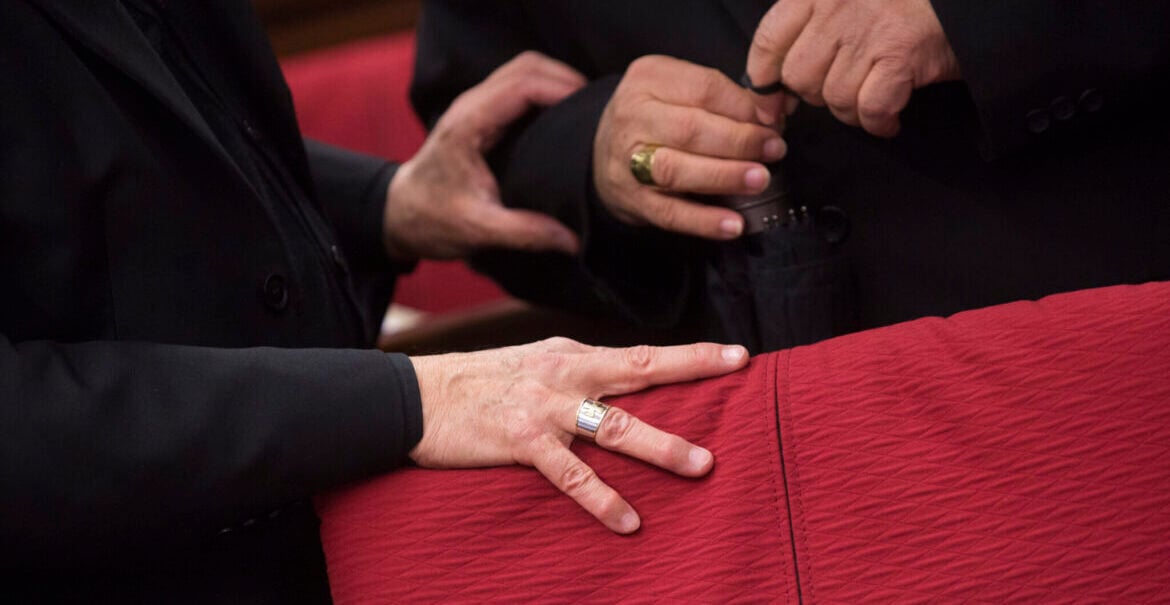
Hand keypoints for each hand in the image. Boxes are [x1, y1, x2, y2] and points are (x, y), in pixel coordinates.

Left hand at [383, 52, 586, 260]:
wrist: (401, 215)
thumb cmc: (432, 220)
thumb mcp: (479, 231)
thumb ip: (527, 233)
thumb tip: (574, 241)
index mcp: (468, 126)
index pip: (522, 85)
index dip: (562, 89)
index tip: (594, 110)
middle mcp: (470, 106)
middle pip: (527, 66)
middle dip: (567, 78)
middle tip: (599, 109)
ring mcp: (475, 105)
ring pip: (524, 69)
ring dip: (558, 80)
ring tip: (588, 110)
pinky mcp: (482, 112)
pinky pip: (519, 84)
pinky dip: (546, 89)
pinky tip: (567, 115)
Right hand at [409, 337, 749, 532]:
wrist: (416, 396)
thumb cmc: (480, 382)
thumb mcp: (534, 362)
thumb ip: (579, 371)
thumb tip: (623, 381)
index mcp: (572, 354)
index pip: (641, 353)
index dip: (690, 354)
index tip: (737, 354)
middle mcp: (566, 373)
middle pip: (640, 369)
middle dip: (692, 368)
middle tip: (740, 372)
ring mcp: (545, 407)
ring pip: (614, 424)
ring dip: (660, 444)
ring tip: (701, 464)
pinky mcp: (522, 440)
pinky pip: (570, 474)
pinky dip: (601, 498)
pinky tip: (628, 520)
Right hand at [594, 55, 787, 239]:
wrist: (602, 152)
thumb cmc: (657, 117)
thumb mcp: (680, 89)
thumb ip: (724, 96)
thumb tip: (775, 112)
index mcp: (648, 80)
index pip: (704, 89)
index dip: (744, 107)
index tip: (774, 121)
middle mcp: (632, 118)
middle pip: (690, 129)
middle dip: (739, 141)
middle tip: (773, 150)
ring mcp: (628, 162)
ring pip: (677, 170)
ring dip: (724, 176)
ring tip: (759, 179)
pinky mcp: (633, 200)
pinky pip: (670, 213)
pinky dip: (703, 221)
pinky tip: (733, 224)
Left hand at [746, 0, 960, 136]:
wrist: (966, 4)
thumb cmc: (902, 8)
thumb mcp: (845, 4)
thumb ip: (808, 34)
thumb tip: (775, 91)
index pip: (767, 40)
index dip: (763, 82)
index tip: (772, 105)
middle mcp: (836, 6)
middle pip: (799, 77)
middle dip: (817, 97)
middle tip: (843, 93)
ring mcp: (867, 30)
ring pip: (834, 97)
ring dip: (851, 112)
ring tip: (871, 101)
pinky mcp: (899, 54)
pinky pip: (870, 108)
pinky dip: (879, 122)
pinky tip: (890, 119)